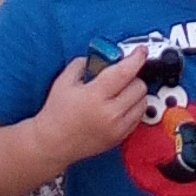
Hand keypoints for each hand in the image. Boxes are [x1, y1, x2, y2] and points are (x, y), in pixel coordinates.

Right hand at [36, 50, 149, 172]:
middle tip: (121, 75)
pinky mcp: (120, 137)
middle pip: (139, 86)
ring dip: (135, 93)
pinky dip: (134, 108)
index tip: (140, 51)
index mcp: (94, 95)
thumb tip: (102, 57)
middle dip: (132, 76)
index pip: (124, 72)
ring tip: (119, 92)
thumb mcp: (64, 81)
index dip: (136, 58)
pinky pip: (139, 117)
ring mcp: (117, 127)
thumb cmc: (57, 113)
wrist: (53, 143)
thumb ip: (83, 63)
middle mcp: (109, 113)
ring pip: (143, 102)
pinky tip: (119, 106)